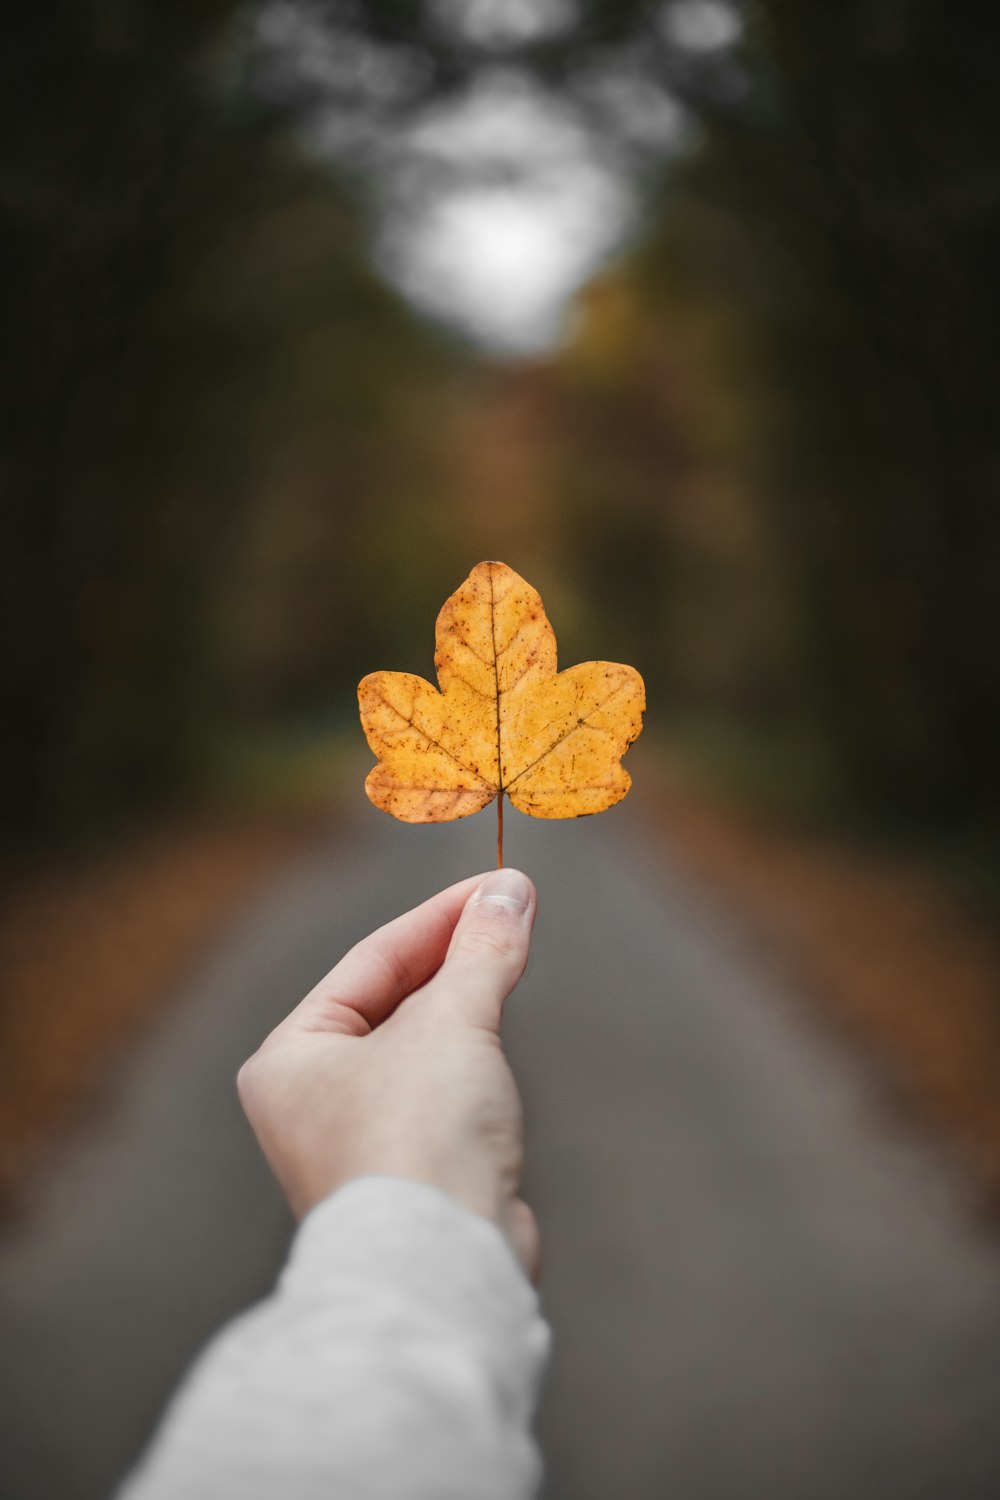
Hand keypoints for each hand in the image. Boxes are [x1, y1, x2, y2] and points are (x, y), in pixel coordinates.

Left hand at [237, 868, 539, 1276]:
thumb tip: (511, 888)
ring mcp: (361, 1144)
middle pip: (394, 1003)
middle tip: (515, 912)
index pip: (371, 961)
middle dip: (456, 958)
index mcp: (290, 1058)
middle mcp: (312, 1101)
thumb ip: (481, 950)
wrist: (439, 1266)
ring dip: (468, 1010)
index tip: (500, 885)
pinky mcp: (412, 1178)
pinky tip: (504, 1052)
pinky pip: (444, 1098)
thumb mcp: (452, 1020)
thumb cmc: (416, 1137)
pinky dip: (476, 1066)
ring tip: (514, 962)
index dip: (441, 917)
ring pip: (422, 1050)